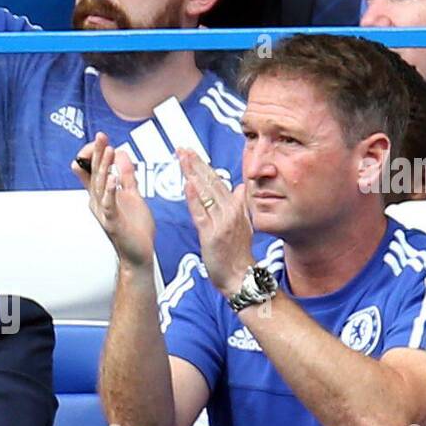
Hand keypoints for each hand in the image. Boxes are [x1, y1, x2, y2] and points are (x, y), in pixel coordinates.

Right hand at [72, 132, 155, 269]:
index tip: (101, 139)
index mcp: (104, 195)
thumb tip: (123, 155)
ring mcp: (105, 212)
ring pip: (100, 185)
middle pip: (95, 172)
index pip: (93, 170)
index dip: (94, 154)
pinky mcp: (113, 222)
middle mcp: (100, 202)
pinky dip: (110, 190)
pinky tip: (112, 178)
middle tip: (101, 136)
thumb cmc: (134, 229)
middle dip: (97, 153)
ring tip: (108, 150)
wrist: (139, 253)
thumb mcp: (132, 194)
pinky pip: (109, 204)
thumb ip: (127, 175)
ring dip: (104, 166)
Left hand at [181, 149, 255, 297]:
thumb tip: (239, 187)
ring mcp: (221, 222)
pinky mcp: (212, 235)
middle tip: (182, 147)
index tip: (192, 152)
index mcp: (235, 207)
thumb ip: (239, 205)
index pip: (217, 181)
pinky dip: (194, 198)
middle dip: (196, 163)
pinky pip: (201, 213)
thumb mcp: (243, 225)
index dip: (204, 166)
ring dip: (193, 173)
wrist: (241, 278)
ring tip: (182, 157)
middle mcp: (230, 211)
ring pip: (205, 193)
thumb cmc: (238, 255)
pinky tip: (187, 184)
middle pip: (211, 182)